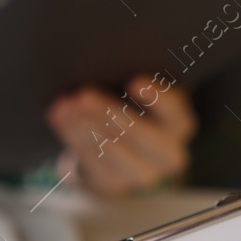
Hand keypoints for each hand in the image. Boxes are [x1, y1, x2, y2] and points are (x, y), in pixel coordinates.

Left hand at [47, 75, 196, 195]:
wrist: (114, 142)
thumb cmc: (130, 102)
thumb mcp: (139, 88)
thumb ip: (134, 74)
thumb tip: (110, 56)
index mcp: (179, 125)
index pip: (178, 116)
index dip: (159, 100)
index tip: (135, 81)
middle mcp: (168, 155)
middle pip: (142, 136)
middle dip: (110, 113)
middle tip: (84, 95)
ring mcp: (142, 175)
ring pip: (115, 152)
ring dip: (86, 127)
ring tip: (66, 106)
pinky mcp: (114, 184)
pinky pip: (93, 163)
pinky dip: (74, 138)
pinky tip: (61, 119)